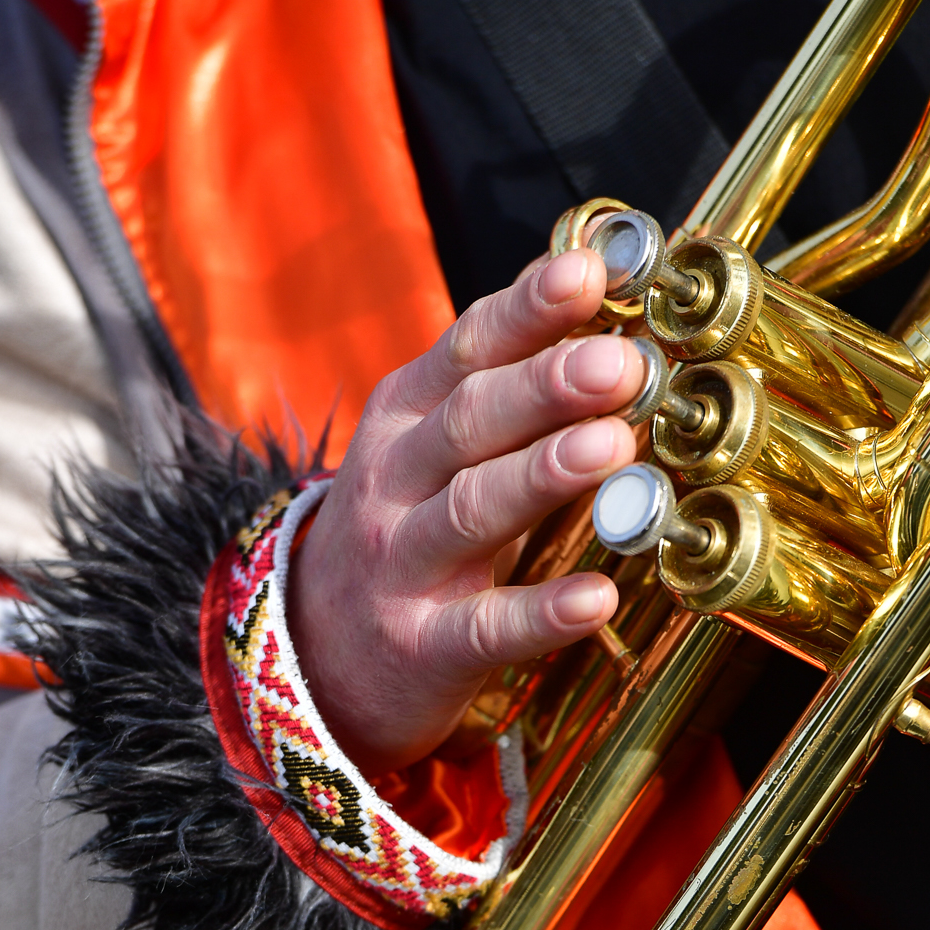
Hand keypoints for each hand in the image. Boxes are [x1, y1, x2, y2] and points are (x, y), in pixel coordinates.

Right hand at [287, 249, 644, 775]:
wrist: (312, 656)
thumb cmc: (404, 531)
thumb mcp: (431, 446)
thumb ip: (504, 383)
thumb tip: (598, 299)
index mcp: (404, 417)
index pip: (467, 349)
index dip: (527, 310)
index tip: (589, 273)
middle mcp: (395, 481)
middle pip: (469, 422)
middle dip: (544, 387)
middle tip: (617, 364)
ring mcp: (403, 566)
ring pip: (471, 511)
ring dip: (543, 475)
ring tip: (614, 447)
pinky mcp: (422, 647)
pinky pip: (486, 627)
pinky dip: (542, 612)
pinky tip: (597, 598)